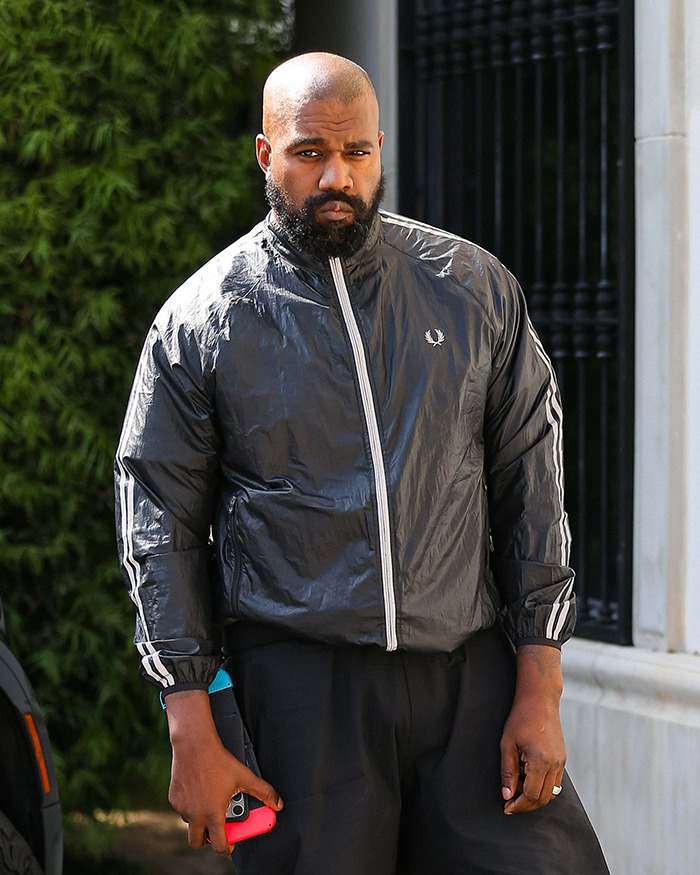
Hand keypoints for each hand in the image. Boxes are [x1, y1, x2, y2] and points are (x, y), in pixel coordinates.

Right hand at [165, 689, 282, 854]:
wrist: (194, 744)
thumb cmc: (218, 760)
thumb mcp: (245, 776)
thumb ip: (263, 792)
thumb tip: (277, 803)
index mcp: (213, 814)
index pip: (218, 845)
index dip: (226, 848)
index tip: (230, 844)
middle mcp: (195, 814)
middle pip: (197, 842)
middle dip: (208, 838)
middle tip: (217, 826)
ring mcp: (182, 807)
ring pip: (189, 823)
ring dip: (199, 820)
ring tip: (210, 803)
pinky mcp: (174, 798)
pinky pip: (182, 809)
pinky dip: (190, 805)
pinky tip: (199, 791)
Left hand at [500, 645, 565, 814]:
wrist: (540, 701)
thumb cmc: (521, 719)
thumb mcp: (508, 745)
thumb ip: (508, 772)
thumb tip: (507, 795)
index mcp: (540, 761)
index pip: (531, 795)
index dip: (518, 804)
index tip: (507, 807)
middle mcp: (555, 764)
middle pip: (543, 798)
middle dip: (526, 804)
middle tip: (510, 802)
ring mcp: (561, 762)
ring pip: (551, 792)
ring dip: (535, 796)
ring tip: (518, 788)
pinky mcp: (563, 759)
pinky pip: (555, 782)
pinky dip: (542, 786)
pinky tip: (528, 778)